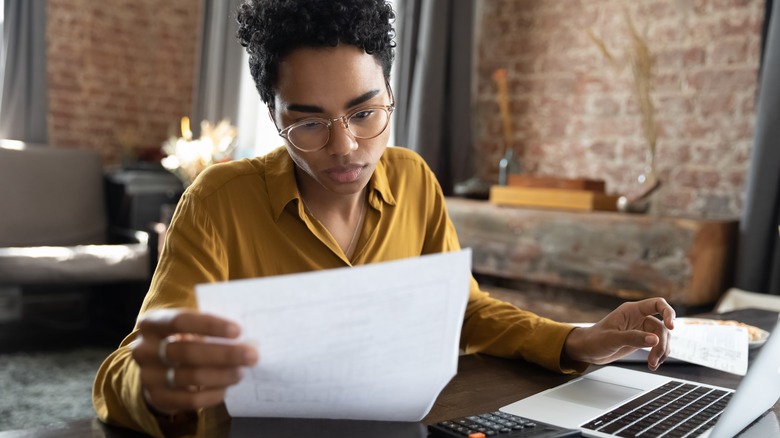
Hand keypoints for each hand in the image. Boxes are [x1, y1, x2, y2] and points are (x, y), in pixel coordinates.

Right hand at [131, 308, 258, 414]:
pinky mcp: (157, 398)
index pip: (180, 321)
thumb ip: (208, 327)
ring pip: (190, 377)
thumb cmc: (181, 339)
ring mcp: (148, 376)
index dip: (210, 325)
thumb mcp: (187, 327)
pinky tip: (226, 388)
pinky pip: (189, 401)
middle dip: (224, 354)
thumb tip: (247, 332)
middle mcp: (144, 349)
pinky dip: (212, 395)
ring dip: (221, 375)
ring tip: (241, 372)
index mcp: (151, 324)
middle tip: (251, 355)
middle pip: (187, 351)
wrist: (157, 368)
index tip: (237, 331)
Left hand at [563, 297, 674, 370]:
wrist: (587, 350)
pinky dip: (658, 355)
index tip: (671, 327)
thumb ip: (633, 338)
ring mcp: (641, 329)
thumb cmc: (594, 340)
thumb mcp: (612, 339)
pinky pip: (657, 345)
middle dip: (661, 344)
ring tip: (652, 364)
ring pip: (662, 338)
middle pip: (662, 327)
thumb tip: (654, 340)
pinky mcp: (641, 340)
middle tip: (654, 359)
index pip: (657, 304)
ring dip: (661, 352)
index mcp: (631, 310)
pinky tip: (653, 364)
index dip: (668, 313)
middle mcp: (639, 318)